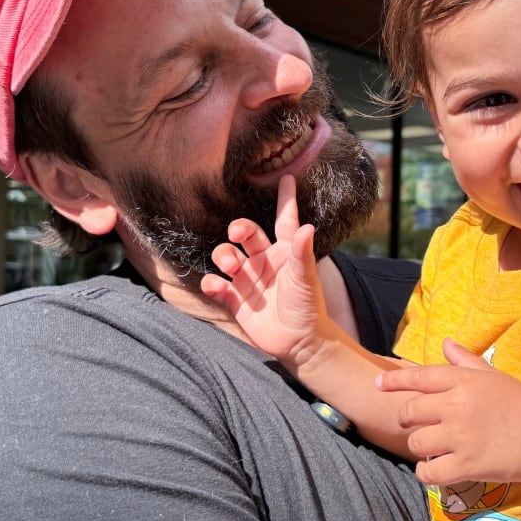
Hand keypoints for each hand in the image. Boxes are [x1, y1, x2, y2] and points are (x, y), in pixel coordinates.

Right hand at [201, 174, 325, 365]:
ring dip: (224, 256)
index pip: (284, 219)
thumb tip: (307, 226)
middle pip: (246, 234)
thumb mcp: (305, 277)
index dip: (285, 199)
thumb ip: (302, 252)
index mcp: (285, 251)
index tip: (286, 177)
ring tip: (231, 265)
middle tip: (237, 234)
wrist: (299, 343)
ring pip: (227, 256)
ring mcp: (248, 279)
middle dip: (239, 229)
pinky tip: (216, 285)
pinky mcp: (235, 299)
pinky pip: (217, 286)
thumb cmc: (308, 306)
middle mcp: (264, 261)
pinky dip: (212, 283)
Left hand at [375, 338, 520, 485]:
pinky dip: (426, 473)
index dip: (393, 381)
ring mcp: (461, 436)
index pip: (418, 377)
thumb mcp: (494, 376)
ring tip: (433, 449)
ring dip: (420, 448)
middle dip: (409, 420)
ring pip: (416, 443)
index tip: (378, 385)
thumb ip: (465, 361)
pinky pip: (429, 472)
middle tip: (420, 426)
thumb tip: (445, 343)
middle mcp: (457, 406)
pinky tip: (434, 469)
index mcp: (463, 381)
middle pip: (410, 412)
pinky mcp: (467, 465)